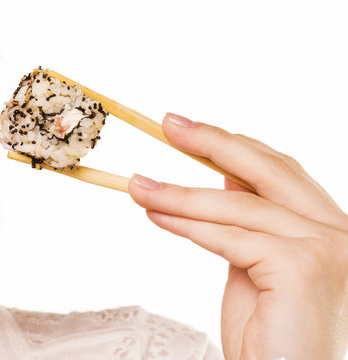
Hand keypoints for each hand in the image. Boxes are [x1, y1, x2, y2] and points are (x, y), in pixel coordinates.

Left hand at [129, 113, 347, 359]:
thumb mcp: (253, 264)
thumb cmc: (269, 332)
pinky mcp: (303, 267)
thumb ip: (245, 222)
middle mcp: (338, 231)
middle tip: (168, 123)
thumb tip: (224, 180)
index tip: (189, 129)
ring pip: (238, 206)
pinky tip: (157, 215)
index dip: (231, 145)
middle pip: (266, 170)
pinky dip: (187, 225)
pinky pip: (230, 237)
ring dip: (180, 193)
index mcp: (327, 226)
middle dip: (212, 142)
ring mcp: (327, 248)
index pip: (278, 170)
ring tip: (139, 186)